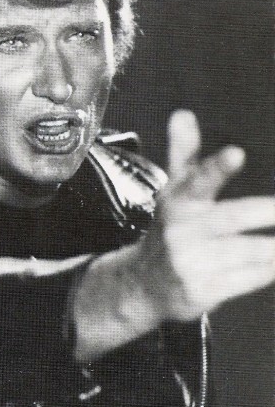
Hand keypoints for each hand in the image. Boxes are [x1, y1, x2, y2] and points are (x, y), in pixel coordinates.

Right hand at [141, 109, 274, 321]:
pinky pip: (246, 280)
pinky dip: (268, 270)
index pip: (197, 180)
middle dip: (265, 212)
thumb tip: (183, 114)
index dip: (217, 167)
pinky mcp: (201, 292)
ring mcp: (189, 264)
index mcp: (177, 201)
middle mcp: (180, 231)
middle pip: (231, 217)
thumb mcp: (173, 191)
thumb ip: (183, 152)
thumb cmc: (171, 229)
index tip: (236, 153)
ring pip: (246, 251)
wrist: (143, 285)